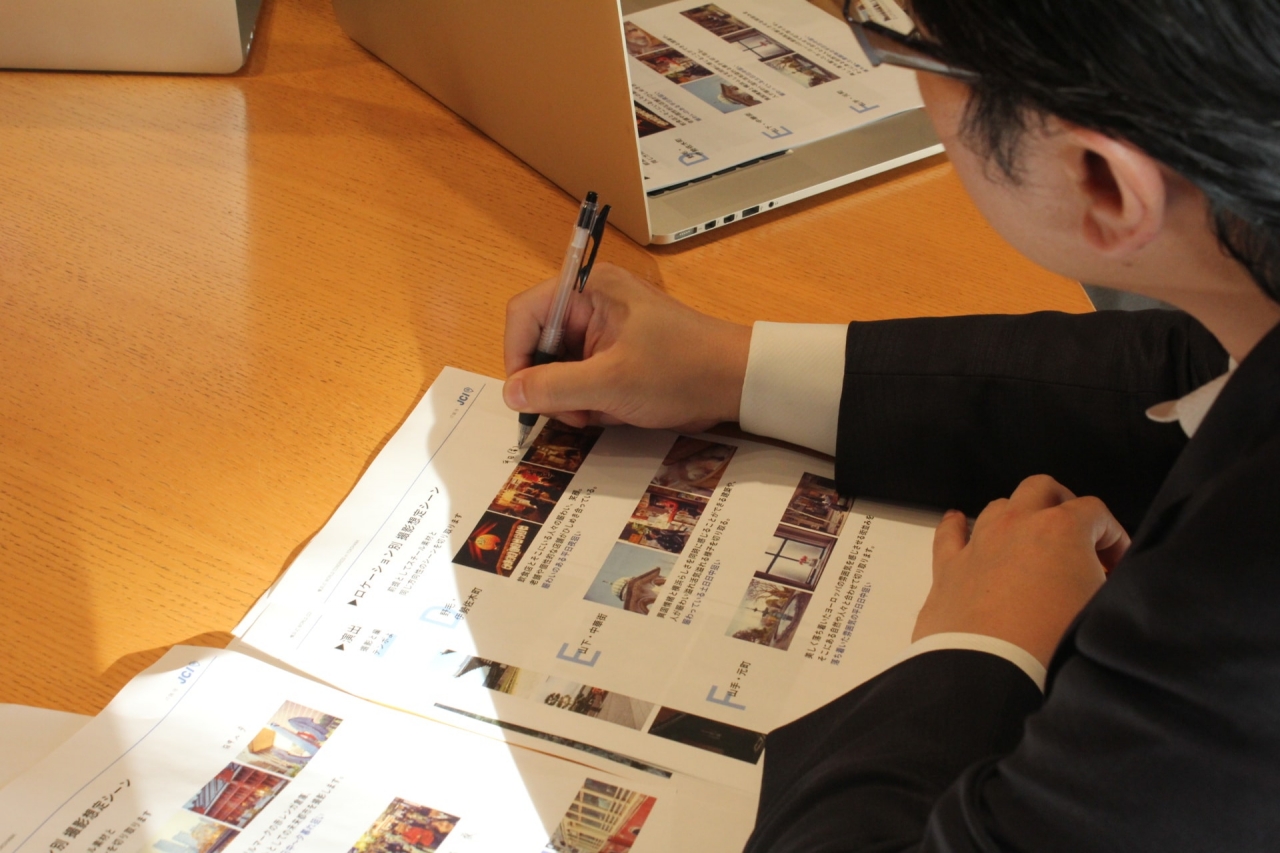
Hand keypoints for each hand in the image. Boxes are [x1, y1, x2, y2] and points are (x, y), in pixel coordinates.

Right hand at [503, 264, 750, 431]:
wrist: (737, 382)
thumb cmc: (683, 369)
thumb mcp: (611, 383)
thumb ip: (554, 387)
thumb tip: (511, 393)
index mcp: (588, 289)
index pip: (526, 313)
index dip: (517, 355)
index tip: (525, 394)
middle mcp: (592, 302)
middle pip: (541, 343)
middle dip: (551, 384)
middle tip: (573, 412)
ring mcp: (605, 329)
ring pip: (561, 367)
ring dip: (573, 397)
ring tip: (602, 412)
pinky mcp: (617, 352)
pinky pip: (584, 378)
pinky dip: (592, 400)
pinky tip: (616, 410)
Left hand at [913, 474, 1129, 667]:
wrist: (994, 674)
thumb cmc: (1058, 643)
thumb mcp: (1104, 608)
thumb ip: (1107, 583)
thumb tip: (1103, 581)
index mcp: (1061, 529)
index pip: (1096, 511)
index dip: (1113, 536)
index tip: (1116, 566)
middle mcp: (1016, 524)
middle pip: (1042, 489)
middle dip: (1063, 506)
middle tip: (1076, 541)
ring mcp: (978, 543)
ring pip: (998, 507)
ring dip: (1018, 519)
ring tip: (1029, 548)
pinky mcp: (947, 568)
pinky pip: (948, 532)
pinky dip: (957, 525)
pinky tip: (959, 524)